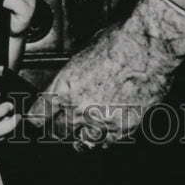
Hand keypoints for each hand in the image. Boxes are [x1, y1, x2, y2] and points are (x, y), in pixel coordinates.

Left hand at [26, 0, 184, 149]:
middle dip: (57, 128)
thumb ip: (70, 77)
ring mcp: (101, 121)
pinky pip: (105, 142)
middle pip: (57, 132)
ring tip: (83, 128)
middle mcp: (79, 108)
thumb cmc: (119, 42)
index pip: (38, 116)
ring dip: (79, 136)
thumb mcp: (82, 54)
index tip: (37, 119)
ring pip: (81, 142)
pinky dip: (103, 138)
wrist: (148, 47)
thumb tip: (67, 86)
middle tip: (61, 124)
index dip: (37, 118)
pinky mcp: (122, 128)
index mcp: (64, 88)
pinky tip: (104, 129)